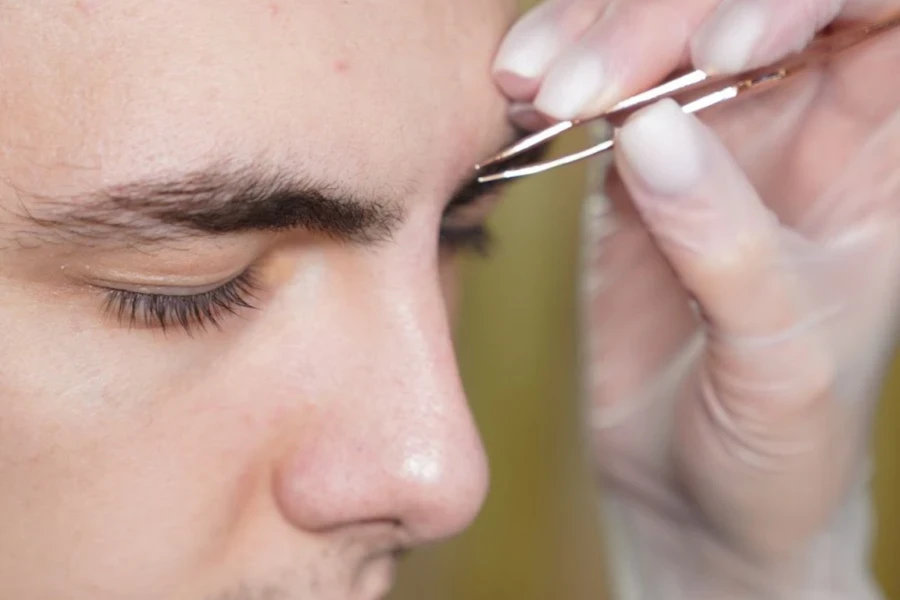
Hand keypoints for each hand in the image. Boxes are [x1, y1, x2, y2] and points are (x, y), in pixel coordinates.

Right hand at [494, 1, 899, 596]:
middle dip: (663, 23)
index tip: (723, 55)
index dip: (799, 4)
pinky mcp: (634, 176)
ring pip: (661, 35)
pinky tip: (519, 92)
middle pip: (742, 9)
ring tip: (534, 86)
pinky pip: (599, 95)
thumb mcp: (781, 356)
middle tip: (587, 86)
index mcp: (881, 157)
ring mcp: (713, 145)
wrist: (698, 500)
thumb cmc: (782, 445)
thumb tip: (647, 127)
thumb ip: (724, 242)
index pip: (872, 15)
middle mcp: (802, 127)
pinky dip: (555, 81)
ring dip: (595, 40)